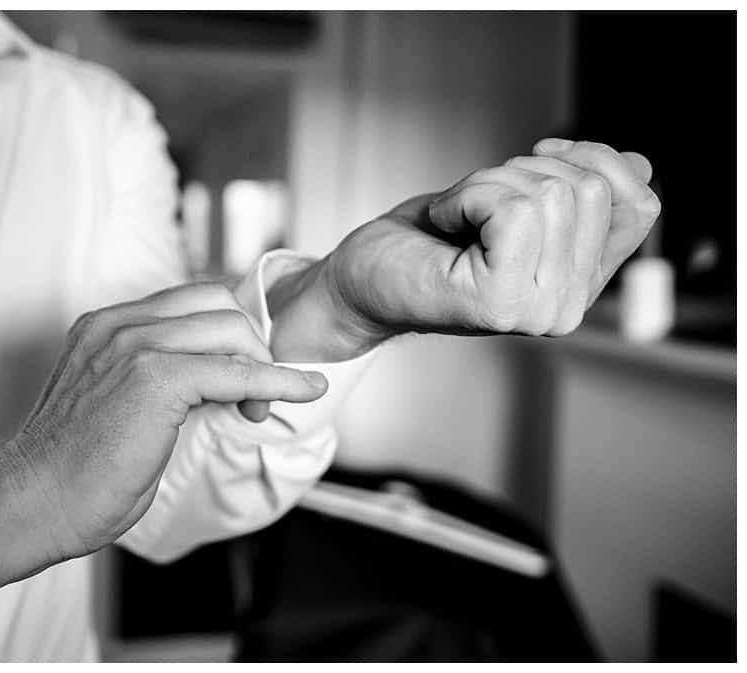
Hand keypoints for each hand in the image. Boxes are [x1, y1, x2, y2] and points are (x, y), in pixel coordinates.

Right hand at [0, 283, 326, 618]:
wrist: (32, 502)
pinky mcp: (154, 379)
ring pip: (232, 329)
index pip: (191, 300)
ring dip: (261, 368)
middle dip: (250, 346)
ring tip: (254, 413)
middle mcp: (119, 325)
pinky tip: (306, 390)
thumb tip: (222, 385)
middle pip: (218, 303)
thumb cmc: (73, 470)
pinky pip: (237, 372)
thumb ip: (160, 381)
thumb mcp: (117, 406)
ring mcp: (134, 347)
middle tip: (252, 397)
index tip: (244, 372)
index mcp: (107, 326)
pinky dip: (278, 382)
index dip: (229, 333)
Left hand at [316, 138, 660, 351]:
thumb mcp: (515, 204)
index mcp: (581, 286)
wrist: (360, 281)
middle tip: (474, 204)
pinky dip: (467, 195)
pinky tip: (445, 223)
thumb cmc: (426, 244)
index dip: (593, 160)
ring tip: (456, 217)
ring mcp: (538, 311)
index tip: (535, 159)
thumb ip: (580, 194)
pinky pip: (512, 206)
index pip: (640, 203)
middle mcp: (568, 308)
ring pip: (549, 192)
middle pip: (591, 189)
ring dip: (487, 183)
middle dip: (522, 171)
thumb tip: (637, 165)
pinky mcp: (500, 302)